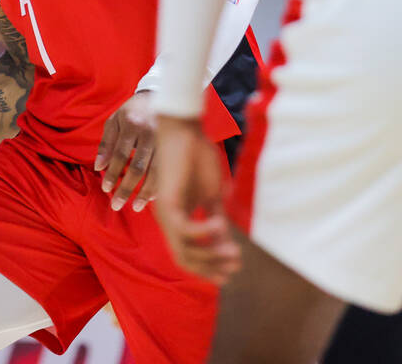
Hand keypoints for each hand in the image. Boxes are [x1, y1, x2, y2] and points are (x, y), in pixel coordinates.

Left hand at [96, 91, 157, 211]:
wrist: (161, 95)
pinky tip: (154, 196)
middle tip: (117, 205)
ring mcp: (166, 139)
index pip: (120, 154)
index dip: (112, 173)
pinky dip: (161, 184)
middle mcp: (150, 132)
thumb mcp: (115, 121)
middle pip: (138, 166)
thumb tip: (98, 168)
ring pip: (156, 170)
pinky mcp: (176, 144)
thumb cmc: (133, 111)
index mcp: (132, 124)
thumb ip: (106, 144)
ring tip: (136, 207)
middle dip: (127, 188)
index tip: (106, 189)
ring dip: (145, 191)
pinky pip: (169, 169)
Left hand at [153, 115, 239, 284]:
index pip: (189, 254)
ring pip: (183, 250)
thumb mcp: (211, 193)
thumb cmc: (197, 157)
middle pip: (185, 259)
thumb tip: (225, 239)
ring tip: (234, 252)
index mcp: (177, 218)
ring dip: (211, 256)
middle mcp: (168, 221)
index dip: (210, 267)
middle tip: (236, 268)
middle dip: (211, 268)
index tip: (233, 271)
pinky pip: (184, 230)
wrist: (185, 130)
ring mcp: (165, 213)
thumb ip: (215, 216)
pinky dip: (204, 232)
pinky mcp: (167, 203)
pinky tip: (222, 224)